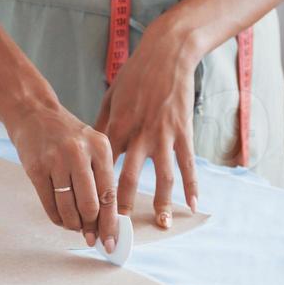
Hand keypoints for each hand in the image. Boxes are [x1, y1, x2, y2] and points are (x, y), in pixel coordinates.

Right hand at [3, 102, 118, 249]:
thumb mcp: (92, 147)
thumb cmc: (67, 135)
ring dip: (72, 225)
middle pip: (90, 205)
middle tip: (90, 237)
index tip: (110, 242)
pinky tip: (61, 219)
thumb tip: (105, 220)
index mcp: (101, 147)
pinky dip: (56, 217)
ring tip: (74, 226)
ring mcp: (56, 160)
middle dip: (91, 227)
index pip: (109, 194)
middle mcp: (80, 153)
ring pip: (68, 208)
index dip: (110, 223)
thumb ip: (100, 178)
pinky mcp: (36, 168)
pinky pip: (49, 204)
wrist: (34, 113)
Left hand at [95, 17, 201, 227]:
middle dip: (122, 209)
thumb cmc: (135, 75)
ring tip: (160, 225)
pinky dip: (191, 184)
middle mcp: (138, 135)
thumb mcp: (111, 98)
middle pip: (128, 180)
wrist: (167, 53)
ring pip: (161, 176)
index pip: (103, 168)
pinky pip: (187, 163)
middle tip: (119, 231)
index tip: (91, 213)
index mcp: (116, 127)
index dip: (97, 192)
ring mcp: (163, 134)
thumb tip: (92, 151)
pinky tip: (192, 204)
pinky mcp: (183, 131)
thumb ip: (102, 127)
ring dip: (161, 203)